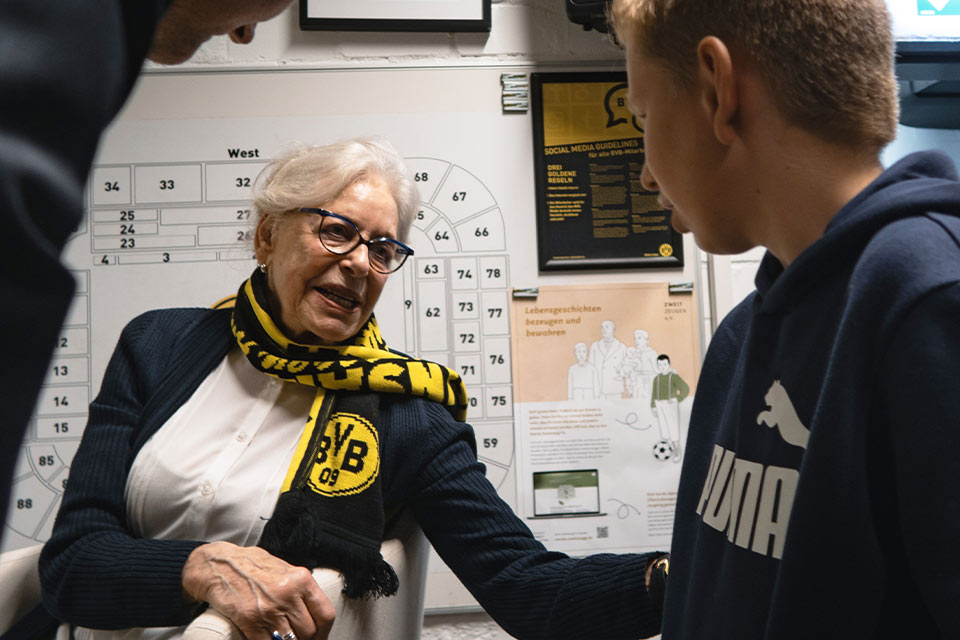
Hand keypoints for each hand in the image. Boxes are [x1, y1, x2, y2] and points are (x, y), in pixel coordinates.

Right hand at [182, 541, 335, 639]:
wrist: (219, 565)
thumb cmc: (253, 566)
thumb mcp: (285, 570)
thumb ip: (301, 590)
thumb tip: (314, 615)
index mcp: (301, 580)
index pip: (325, 615)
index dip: (324, 633)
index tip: (319, 638)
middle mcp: (288, 594)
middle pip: (308, 631)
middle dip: (304, 639)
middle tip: (297, 638)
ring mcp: (268, 608)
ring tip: (282, 638)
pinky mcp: (249, 620)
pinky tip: (267, 638)